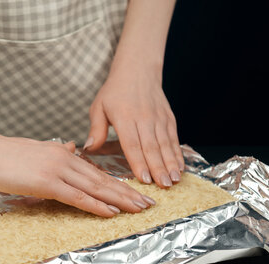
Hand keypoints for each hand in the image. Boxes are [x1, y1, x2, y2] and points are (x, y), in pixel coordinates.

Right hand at [0, 131, 155, 216]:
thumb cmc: (6, 153)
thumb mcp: (37, 148)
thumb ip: (57, 151)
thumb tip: (73, 148)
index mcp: (64, 153)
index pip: (97, 172)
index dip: (117, 183)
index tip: (134, 191)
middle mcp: (66, 160)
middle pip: (103, 180)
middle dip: (128, 193)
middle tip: (148, 203)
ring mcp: (58, 170)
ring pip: (96, 187)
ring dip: (120, 199)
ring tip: (139, 208)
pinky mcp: (47, 182)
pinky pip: (77, 196)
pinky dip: (96, 205)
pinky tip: (111, 212)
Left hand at [85, 67, 183, 187]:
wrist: (138, 70)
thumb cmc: (114, 91)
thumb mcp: (99, 107)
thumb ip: (96, 129)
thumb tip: (88, 149)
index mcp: (124, 117)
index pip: (132, 144)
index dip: (139, 163)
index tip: (144, 179)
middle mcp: (144, 118)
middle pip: (152, 147)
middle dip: (158, 168)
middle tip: (163, 187)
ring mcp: (158, 118)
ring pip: (165, 144)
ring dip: (170, 164)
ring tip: (173, 181)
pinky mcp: (168, 118)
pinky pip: (174, 138)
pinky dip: (177, 154)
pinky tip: (180, 168)